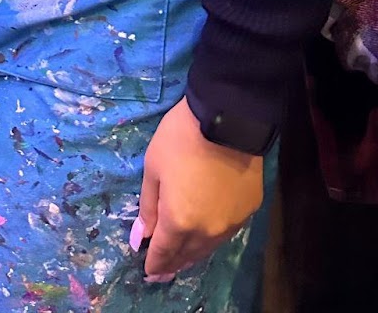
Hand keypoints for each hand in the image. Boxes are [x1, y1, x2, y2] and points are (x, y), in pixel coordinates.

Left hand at [134, 97, 262, 282]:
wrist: (226, 120)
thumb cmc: (180, 140)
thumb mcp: (153, 168)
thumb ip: (148, 207)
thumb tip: (142, 237)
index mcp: (180, 221)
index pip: (164, 252)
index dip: (155, 263)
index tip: (148, 272)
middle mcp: (208, 231)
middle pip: (188, 254)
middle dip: (173, 263)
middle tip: (163, 270)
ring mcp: (232, 223)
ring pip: (209, 247)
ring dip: (193, 253)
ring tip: (183, 257)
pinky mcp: (249, 211)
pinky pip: (226, 231)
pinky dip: (212, 236)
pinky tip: (207, 234)